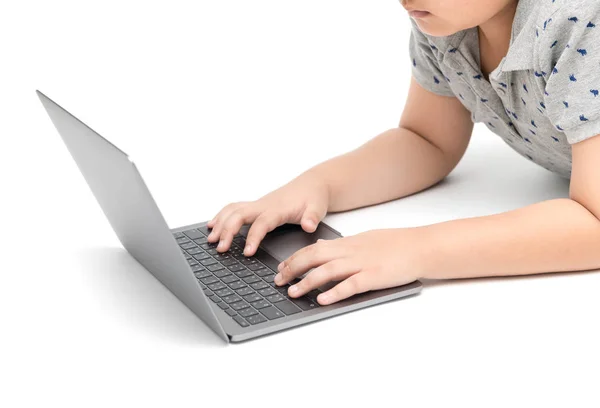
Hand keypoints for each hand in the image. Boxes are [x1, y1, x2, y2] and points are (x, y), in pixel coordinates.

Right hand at [207, 171, 329, 255]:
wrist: (313, 185)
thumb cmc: (313, 197)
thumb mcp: (318, 208)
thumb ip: (312, 217)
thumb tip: (309, 225)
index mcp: (278, 208)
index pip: (261, 223)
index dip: (252, 237)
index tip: (246, 252)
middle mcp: (264, 205)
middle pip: (239, 215)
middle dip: (227, 230)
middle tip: (220, 248)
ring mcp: (258, 204)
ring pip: (233, 210)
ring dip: (220, 223)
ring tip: (211, 239)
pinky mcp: (256, 206)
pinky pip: (234, 208)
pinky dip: (221, 216)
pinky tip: (212, 225)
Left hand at [274, 228, 421, 304]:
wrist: (420, 246)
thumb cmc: (395, 244)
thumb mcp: (363, 239)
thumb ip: (342, 245)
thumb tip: (323, 247)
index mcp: (347, 243)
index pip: (313, 248)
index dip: (294, 258)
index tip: (280, 267)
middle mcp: (350, 252)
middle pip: (314, 257)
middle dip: (293, 269)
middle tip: (278, 281)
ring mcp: (362, 264)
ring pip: (327, 271)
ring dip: (307, 282)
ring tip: (293, 292)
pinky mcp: (374, 277)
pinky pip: (351, 285)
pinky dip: (335, 292)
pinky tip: (323, 300)